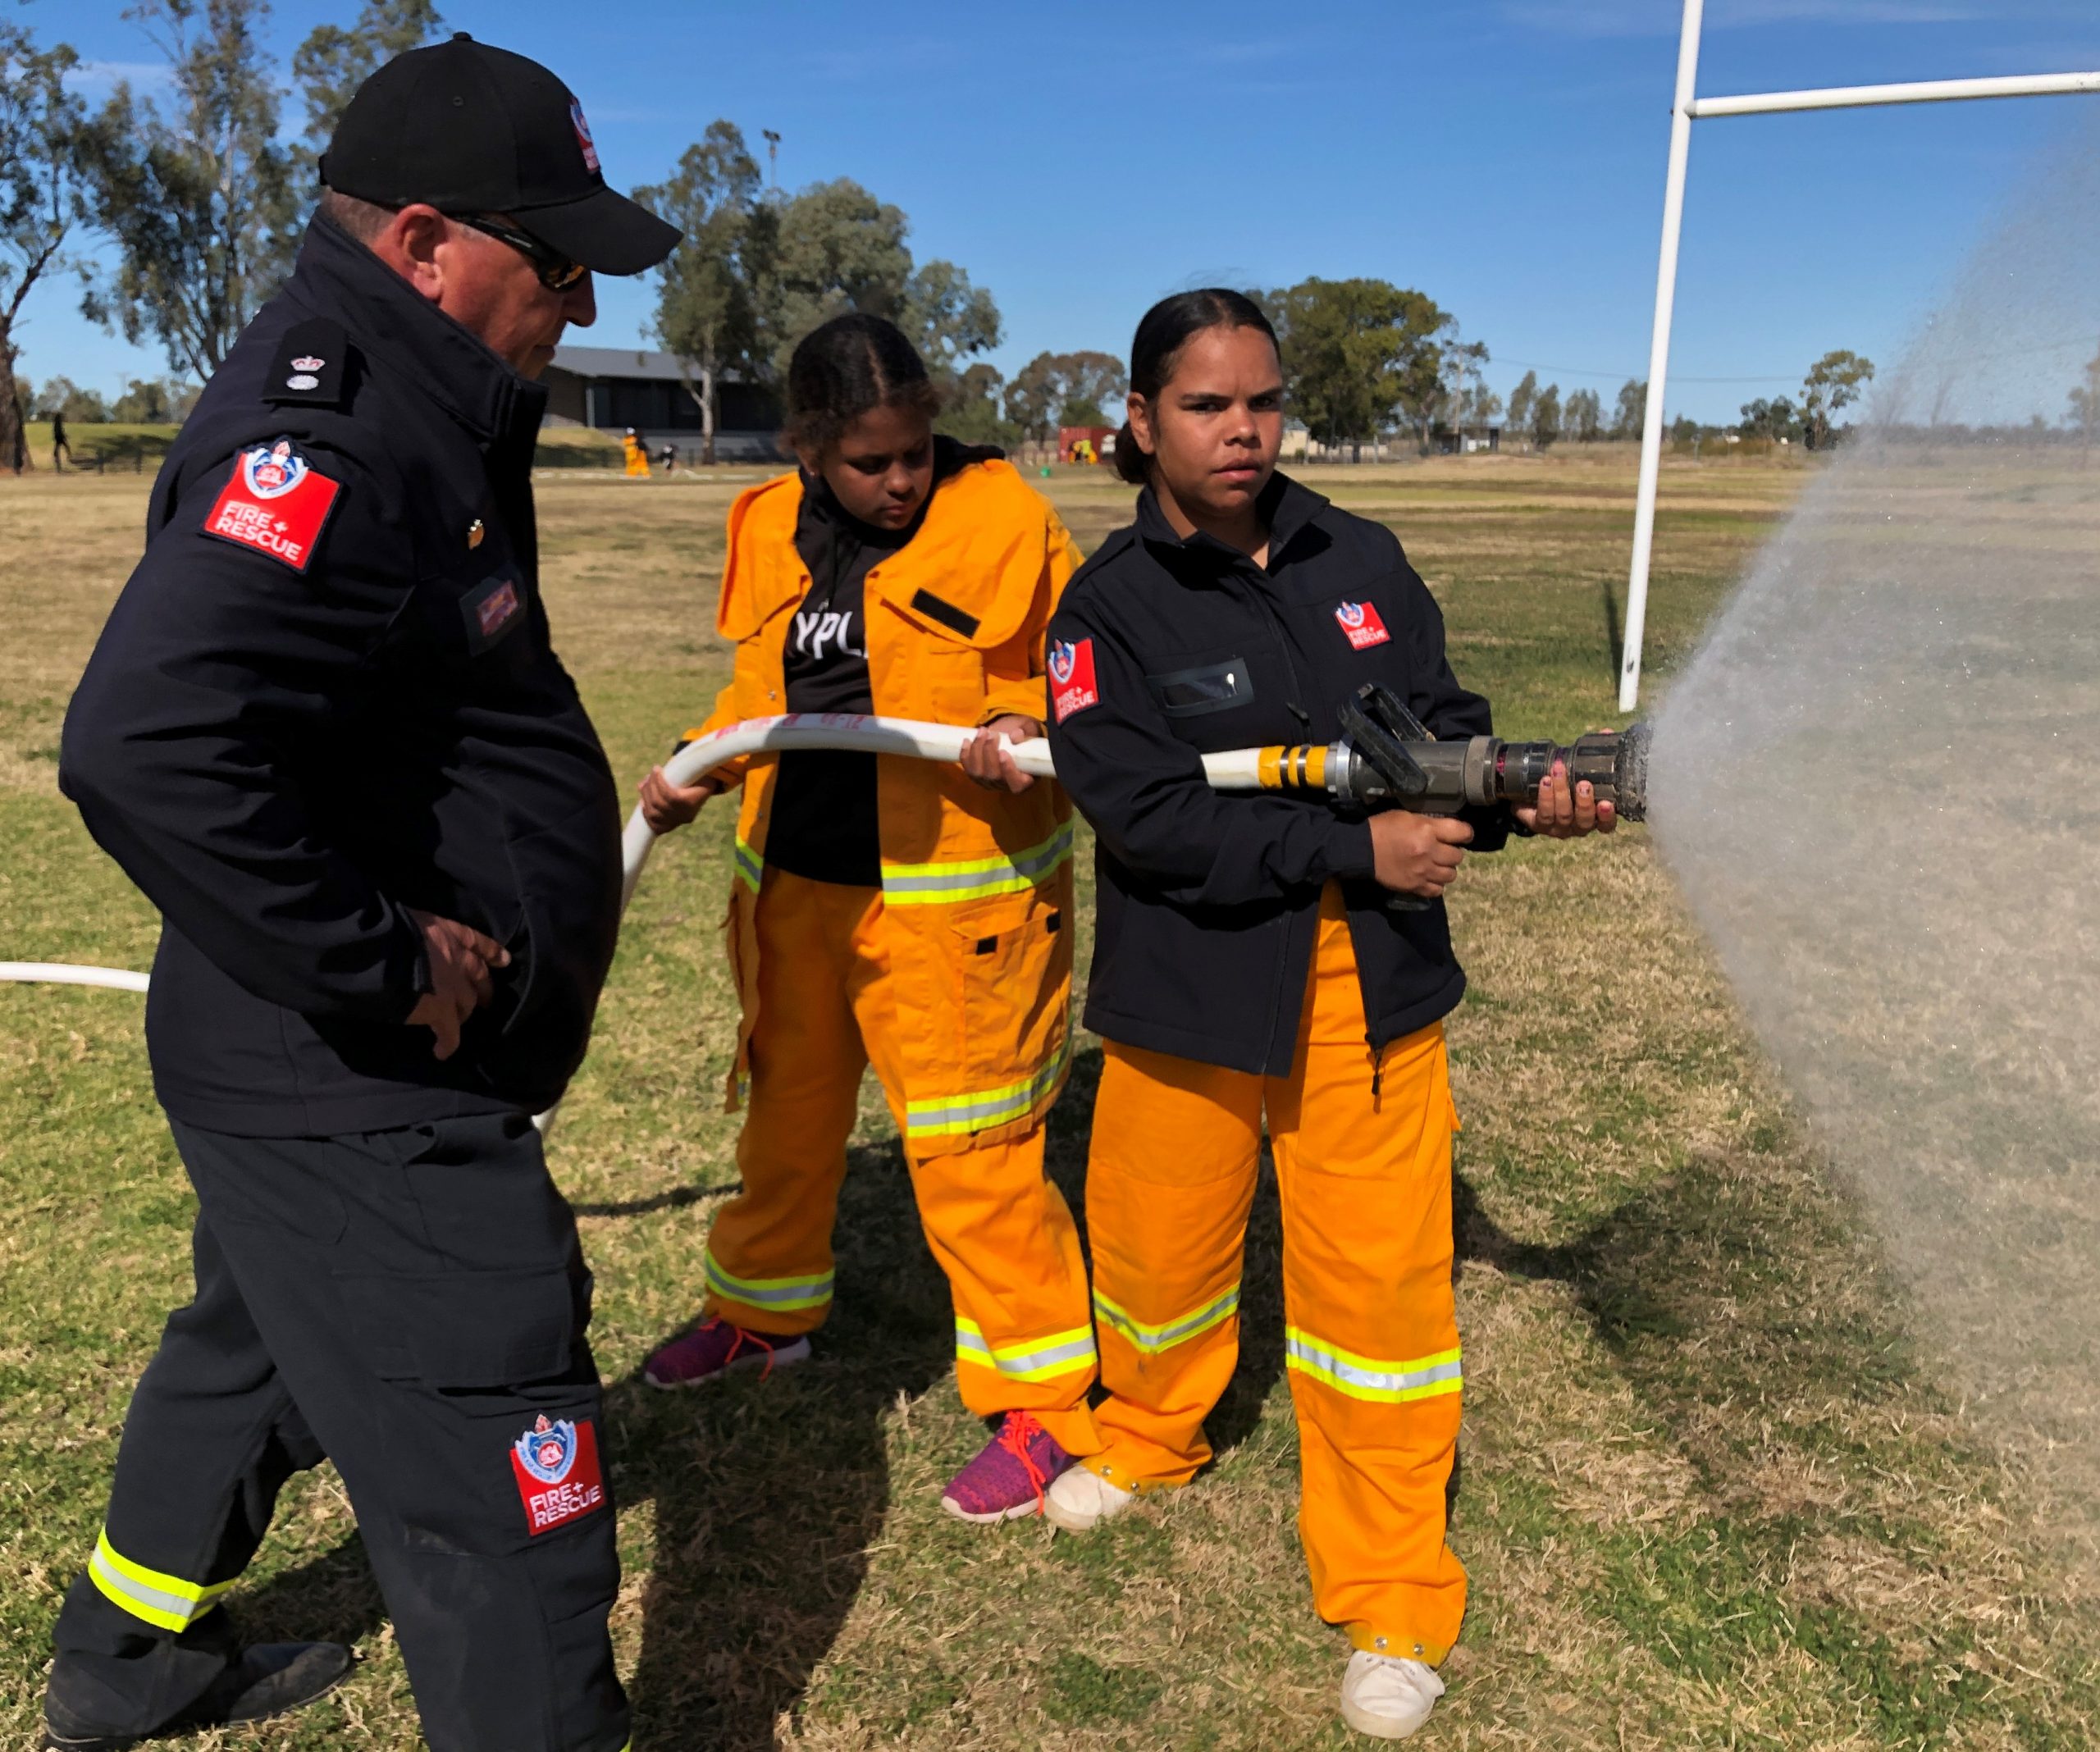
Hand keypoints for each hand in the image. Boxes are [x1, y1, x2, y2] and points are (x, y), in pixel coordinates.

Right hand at [404, 908, 510, 1060]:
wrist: (385, 952)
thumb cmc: (390, 928)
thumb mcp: (409, 920)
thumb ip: (416, 931)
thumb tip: (405, 939)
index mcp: (449, 933)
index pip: (477, 942)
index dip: (492, 952)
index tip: (504, 960)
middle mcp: (458, 960)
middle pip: (479, 977)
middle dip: (483, 988)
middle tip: (485, 999)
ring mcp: (454, 988)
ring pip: (467, 1005)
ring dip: (463, 1013)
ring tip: (458, 1022)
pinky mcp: (443, 1012)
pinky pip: (450, 1032)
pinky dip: (447, 1043)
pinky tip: (442, 1052)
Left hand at [640, 764, 720, 832]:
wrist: (702, 796)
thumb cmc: (701, 780)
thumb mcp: (702, 773)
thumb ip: (694, 767)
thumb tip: (683, 759)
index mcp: (690, 804)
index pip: (670, 796)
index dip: (659, 782)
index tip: (656, 768)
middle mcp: (682, 816)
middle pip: (658, 804)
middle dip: (650, 786)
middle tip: (650, 774)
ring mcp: (674, 823)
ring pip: (652, 813)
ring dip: (645, 796)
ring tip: (645, 783)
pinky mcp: (667, 827)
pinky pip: (652, 824)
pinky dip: (645, 811)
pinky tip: (644, 800)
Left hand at [960, 715, 1038, 791]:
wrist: (1009, 741)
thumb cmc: (1022, 740)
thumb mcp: (1027, 734)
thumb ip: (1023, 734)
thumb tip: (1014, 736)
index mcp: (1024, 780)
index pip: (1016, 784)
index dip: (1008, 770)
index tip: (1003, 752)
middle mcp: (1005, 785)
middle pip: (993, 776)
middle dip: (989, 753)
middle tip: (991, 734)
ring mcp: (988, 783)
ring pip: (978, 773)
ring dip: (976, 751)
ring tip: (982, 732)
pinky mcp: (976, 777)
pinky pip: (968, 769)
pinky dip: (965, 755)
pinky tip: (967, 741)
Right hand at [1370, 811, 1473, 898]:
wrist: (1362, 850)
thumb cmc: (1383, 828)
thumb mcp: (1408, 816)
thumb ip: (1429, 823)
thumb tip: (1445, 831)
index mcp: (1428, 831)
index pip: (1463, 833)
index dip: (1465, 833)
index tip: (1462, 835)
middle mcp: (1430, 852)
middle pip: (1458, 856)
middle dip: (1452, 852)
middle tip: (1443, 850)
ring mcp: (1423, 872)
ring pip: (1451, 875)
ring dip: (1446, 869)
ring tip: (1436, 865)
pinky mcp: (1415, 886)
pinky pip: (1437, 890)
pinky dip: (1436, 884)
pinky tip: (1429, 877)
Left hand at [1512, 760, 1617, 838]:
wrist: (1532, 793)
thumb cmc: (1566, 781)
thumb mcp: (1580, 768)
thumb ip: (1595, 754)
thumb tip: (1606, 732)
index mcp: (1595, 816)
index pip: (1607, 824)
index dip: (1608, 816)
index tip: (1607, 803)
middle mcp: (1579, 826)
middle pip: (1585, 821)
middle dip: (1584, 803)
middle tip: (1583, 784)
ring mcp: (1560, 828)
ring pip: (1563, 816)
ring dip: (1562, 793)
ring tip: (1558, 773)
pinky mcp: (1541, 825)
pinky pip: (1544, 815)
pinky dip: (1545, 798)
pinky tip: (1545, 782)